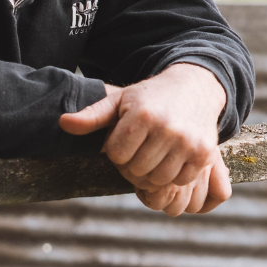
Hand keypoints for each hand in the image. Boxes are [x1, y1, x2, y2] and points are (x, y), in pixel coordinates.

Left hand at [59, 63, 230, 212]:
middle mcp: (167, 128)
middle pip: (136, 171)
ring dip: (153, 172)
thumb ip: (92, 115)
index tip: (126, 138)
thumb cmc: (151, 97)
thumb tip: (62, 123)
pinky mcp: (204, 153)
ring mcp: (188, 142)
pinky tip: (172, 157)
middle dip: (134, 163)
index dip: (117, 150)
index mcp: (142, 115)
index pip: (116, 155)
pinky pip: (180, 180)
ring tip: (154, 154)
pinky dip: (173, 174)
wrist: (196, 87)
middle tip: (141, 148)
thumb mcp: (121, 100)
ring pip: (158, 179)